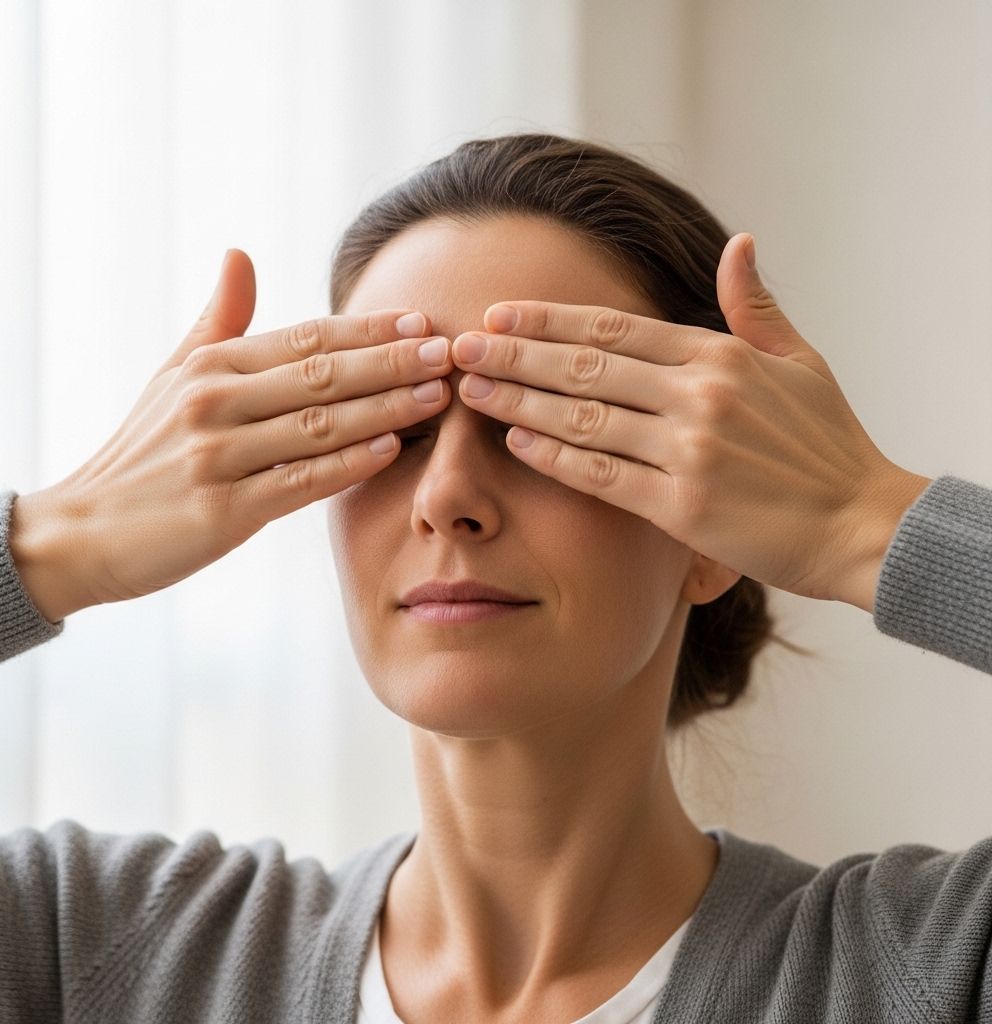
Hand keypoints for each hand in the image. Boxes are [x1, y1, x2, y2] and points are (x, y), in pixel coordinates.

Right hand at [9, 249, 452, 620]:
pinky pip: (300, 482)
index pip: (306, 338)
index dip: (368, 329)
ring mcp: (219, 456)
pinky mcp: (223, 510)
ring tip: (437, 395)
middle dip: (392, 361)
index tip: (421, 320)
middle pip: (323, 374)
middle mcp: (215, 402)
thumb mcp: (173, 376)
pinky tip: (391, 450)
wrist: (84, 531)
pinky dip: (348, 464)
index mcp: (211, 365)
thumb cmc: (142, 452)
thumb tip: (240, 253)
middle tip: (448, 351)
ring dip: (386, 408)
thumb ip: (218, 319)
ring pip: (320, 425)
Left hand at [449, 233, 931, 611]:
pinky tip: (517, 443)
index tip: (502, 314)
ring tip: (472, 390)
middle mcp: (698, 395)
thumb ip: (755, 306)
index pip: (614, 329)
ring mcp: (688, 450)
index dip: (551, 321)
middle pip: (585, 367)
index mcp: (720, 355)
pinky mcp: (682, 506)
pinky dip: (555, 458)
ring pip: (583, 418)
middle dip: (515, 355)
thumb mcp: (800, 361)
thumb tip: (738, 242)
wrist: (859, 524)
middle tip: (462, 346)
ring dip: (520, 403)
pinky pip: (602, 475)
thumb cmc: (829, 445)